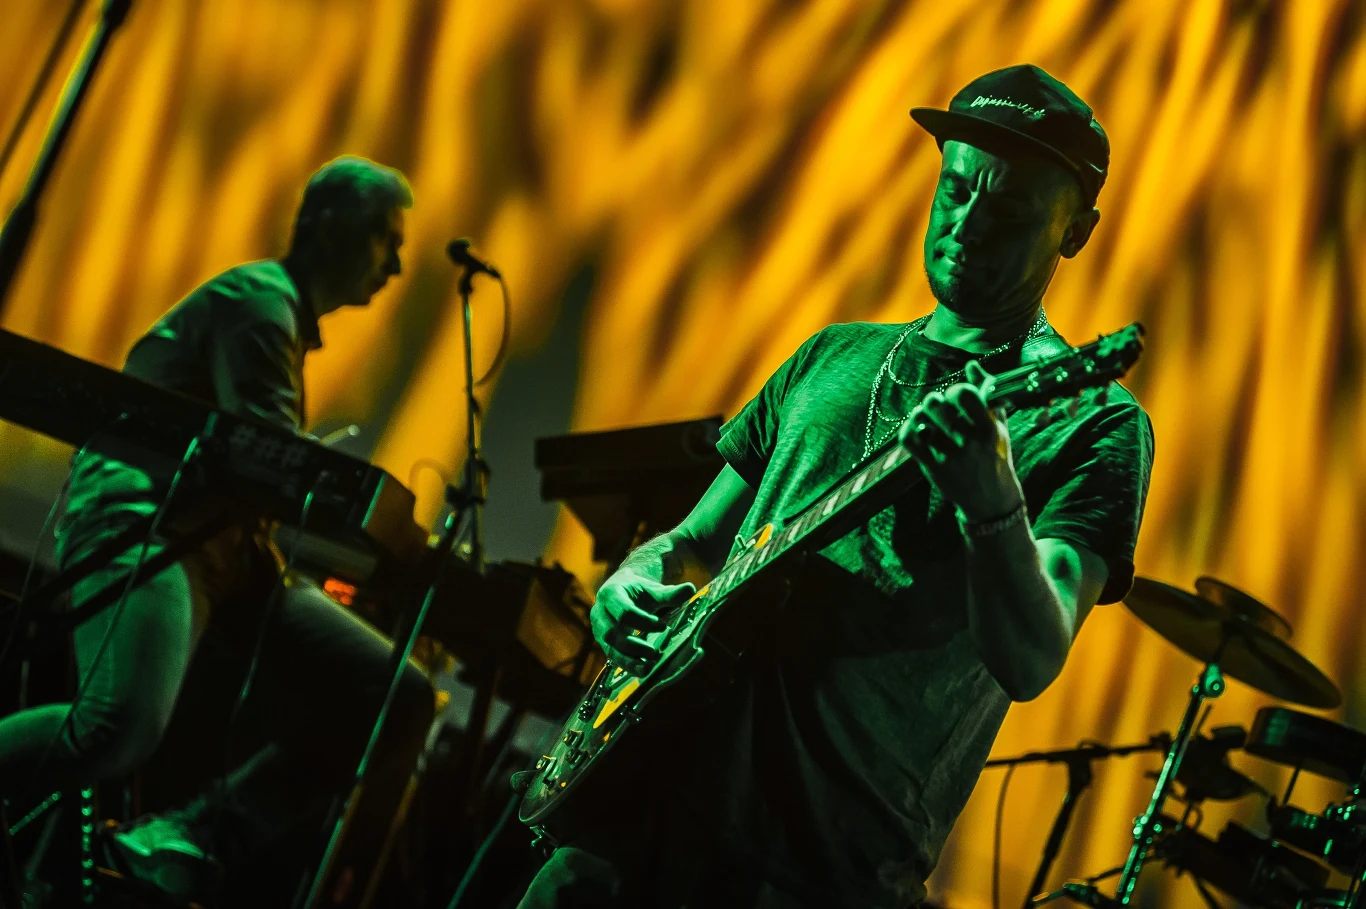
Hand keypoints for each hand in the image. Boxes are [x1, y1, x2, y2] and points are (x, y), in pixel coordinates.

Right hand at [590, 572, 694, 673]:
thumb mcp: (652, 589)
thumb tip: (690, 589)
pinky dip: (627, 665)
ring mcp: (599, 630)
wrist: (620, 591)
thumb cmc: (637, 591)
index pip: (624, 612)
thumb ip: (669, 593)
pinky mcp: (604, 643)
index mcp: (610, 594)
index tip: (663, 627)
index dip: (643, 622)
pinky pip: (612, 657)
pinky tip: (643, 670)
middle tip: (655, 653)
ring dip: (629, 660)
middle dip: (633, 645)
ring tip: (648, 667)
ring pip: (610, 649)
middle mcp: (600, 613)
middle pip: (611, 633)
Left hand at [899, 360, 1023, 520]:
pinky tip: (916, 427)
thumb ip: (986, 393)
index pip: (964, 395)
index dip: (956, 390)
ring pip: (921, 420)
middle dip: (935, 400)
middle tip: (939, 406)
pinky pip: (909, 440)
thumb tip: (971, 364)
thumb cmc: (994, 455)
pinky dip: (908, 428)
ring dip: (921, 413)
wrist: (990, 500)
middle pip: (937, 404)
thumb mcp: (997, 425)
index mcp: (988, 429)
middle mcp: (968, 443)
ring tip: (927, 416)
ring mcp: (948, 458)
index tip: (958, 395)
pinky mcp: (932, 469)